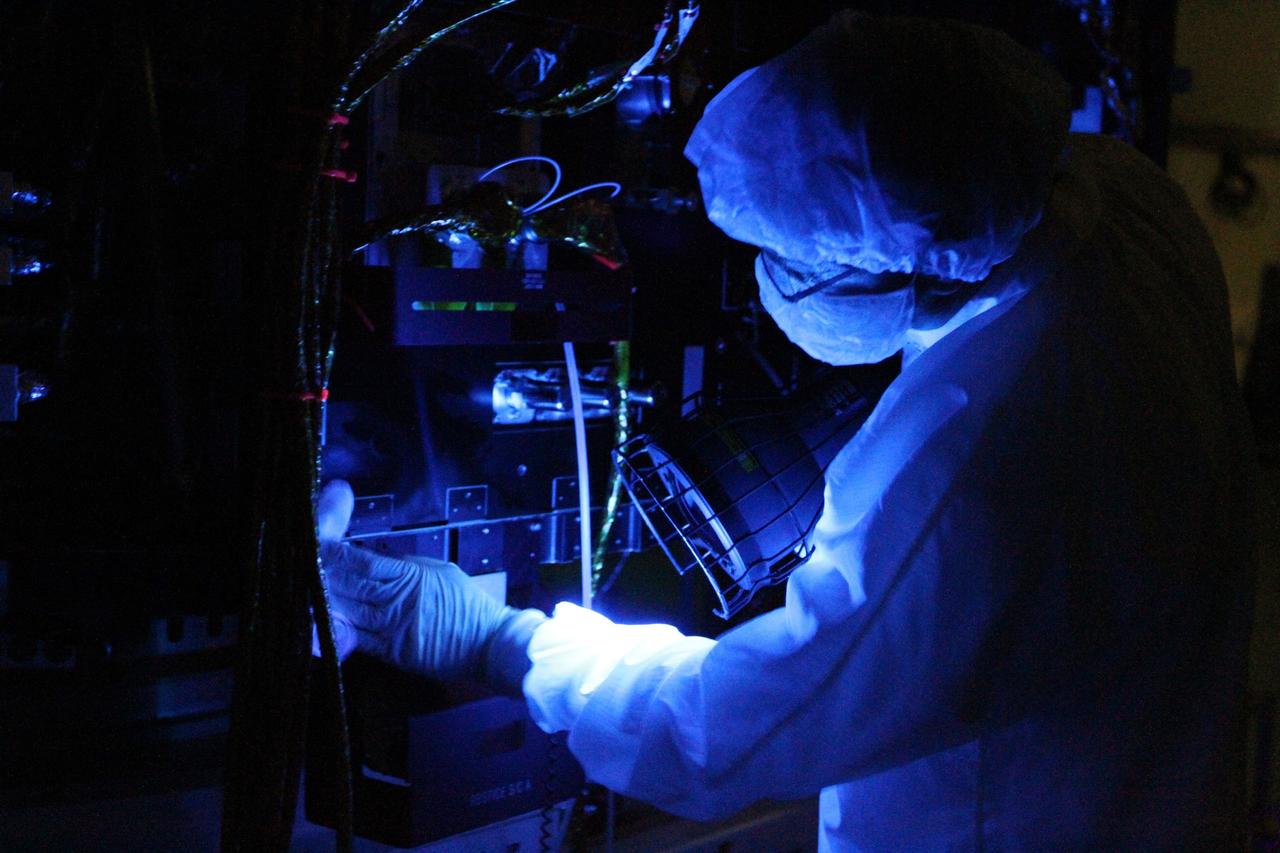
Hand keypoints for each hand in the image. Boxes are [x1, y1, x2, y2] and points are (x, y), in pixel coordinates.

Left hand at [314, 480, 544, 692]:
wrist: (488, 644)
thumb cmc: (468, 604)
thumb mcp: (439, 571)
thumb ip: (407, 566)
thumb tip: (378, 562)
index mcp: (410, 577)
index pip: (363, 562)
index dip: (336, 553)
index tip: (316, 544)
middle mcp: (396, 601)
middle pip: (349, 584)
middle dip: (323, 573)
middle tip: (298, 563)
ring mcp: (391, 629)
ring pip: (347, 611)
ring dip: (322, 600)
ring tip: (300, 589)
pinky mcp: (390, 652)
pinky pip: (356, 638)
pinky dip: (335, 628)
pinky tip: (316, 620)